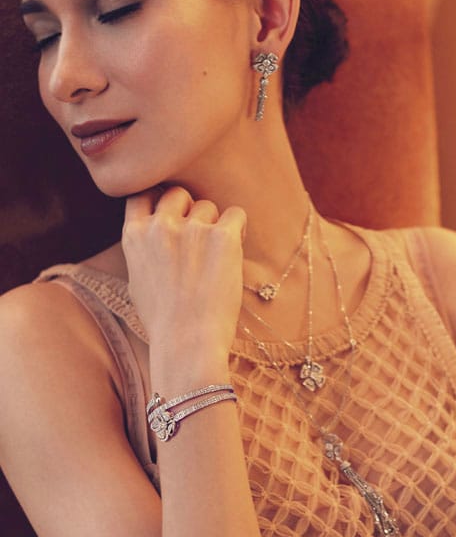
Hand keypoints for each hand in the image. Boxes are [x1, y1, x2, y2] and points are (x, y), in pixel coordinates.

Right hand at [122, 186, 245, 362]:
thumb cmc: (164, 322)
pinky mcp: (222, 237)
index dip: (159, 200)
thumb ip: (142, 252)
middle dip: (189, 210)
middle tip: (199, 239)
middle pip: (178, 194)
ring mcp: (192, 229)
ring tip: (216, 257)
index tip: (172, 214)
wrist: (188, 343)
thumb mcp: (137, 283)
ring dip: (215, 225)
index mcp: (134, 236)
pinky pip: (236, 214)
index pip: (142, 193)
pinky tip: (234, 251)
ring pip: (208, 206)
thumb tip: (149, 237)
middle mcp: (160, 226)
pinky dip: (239, 229)